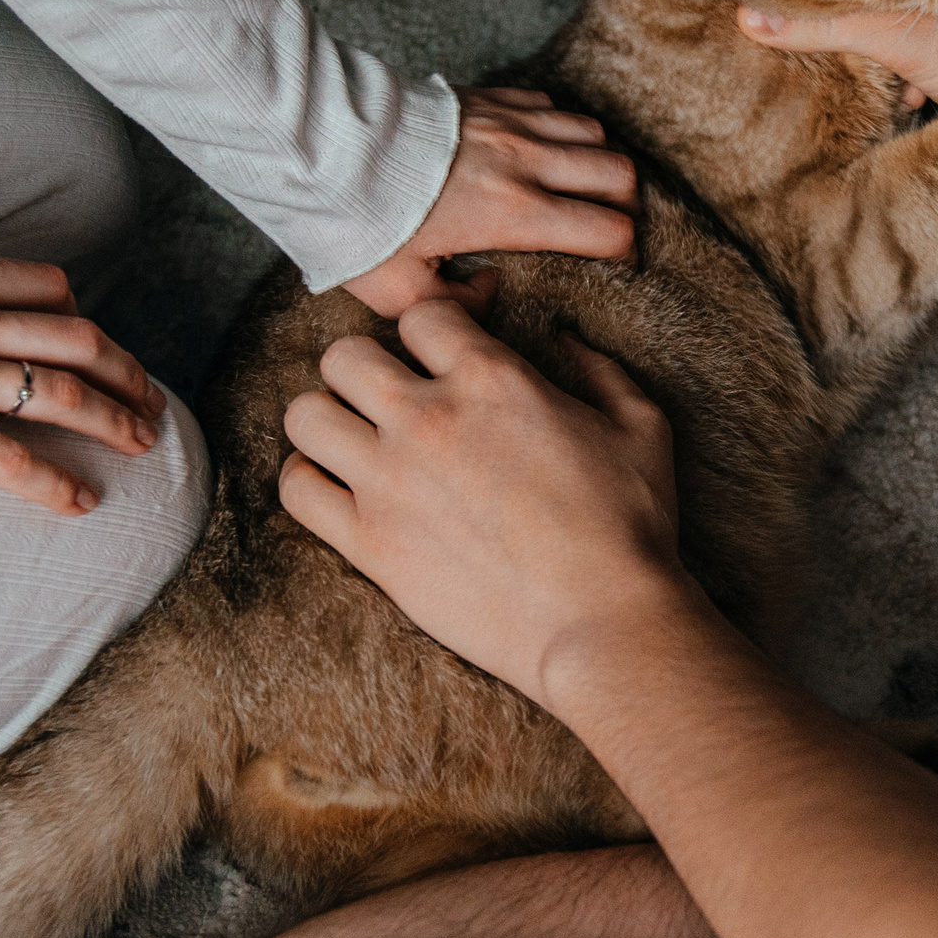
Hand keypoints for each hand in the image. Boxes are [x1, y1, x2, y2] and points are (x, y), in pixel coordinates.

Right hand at [0, 241, 165, 515]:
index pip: (42, 283)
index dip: (78, 311)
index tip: (90, 333)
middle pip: (74, 337)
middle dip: (123, 368)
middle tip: (149, 396)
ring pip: (61, 392)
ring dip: (112, 418)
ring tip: (142, 440)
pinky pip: (8, 460)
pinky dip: (52, 484)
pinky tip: (80, 503)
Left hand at [277, 300, 700, 708]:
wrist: (602, 623)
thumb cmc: (630, 526)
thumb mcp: (641, 426)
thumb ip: (600, 368)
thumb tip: (565, 337)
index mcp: (491, 378)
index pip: (419, 314)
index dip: (431, 332)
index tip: (443, 360)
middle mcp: (427, 418)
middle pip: (342, 355)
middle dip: (364, 368)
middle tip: (389, 399)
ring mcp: (389, 481)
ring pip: (304, 415)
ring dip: (327, 421)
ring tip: (355, 441)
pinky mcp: (368, 543)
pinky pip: (296, 489)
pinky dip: (309, 482)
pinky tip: (340, 490)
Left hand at [341, 88, 637, 317]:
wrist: (321, 145)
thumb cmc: (357, 222)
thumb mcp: (398, 292)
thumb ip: (454, 310)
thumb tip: (489, 292)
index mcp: (512, 213)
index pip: (608, 228)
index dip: (623, 250)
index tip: (614, 263)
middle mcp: (524, 161)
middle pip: (619, 172)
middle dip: (625, 203)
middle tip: (608, 224)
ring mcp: (509, 122)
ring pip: (593, 132)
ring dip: (596, 160)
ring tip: (581, 186)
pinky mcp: (488, 97)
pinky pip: (550, 104)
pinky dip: (560, 128)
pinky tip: (539, 150)